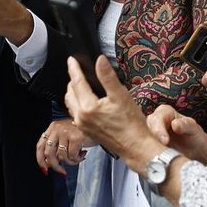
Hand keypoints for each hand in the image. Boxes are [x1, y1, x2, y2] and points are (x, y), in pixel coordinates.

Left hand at [36, 119, 94, 174]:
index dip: (40, 160)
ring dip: (71, 162)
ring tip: (78, 157)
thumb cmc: (81, 133)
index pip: (40, 146)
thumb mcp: (66, 138)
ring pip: (62, 157)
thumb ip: (56, 148)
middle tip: (62, 171)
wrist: (97, 125)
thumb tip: (49, 164)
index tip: (45, 169)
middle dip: (55, 166)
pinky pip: (72, 156)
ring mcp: (65, 132)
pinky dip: (77, 159)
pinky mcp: (75, 137)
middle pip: (48, 153)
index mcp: (52, 127)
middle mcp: (57, 128)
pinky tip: (83, 153)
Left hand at [64, 55, 159, 172]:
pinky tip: (84, 101)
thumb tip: (100, 60)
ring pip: (71, 104)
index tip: (71, 60)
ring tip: (78, 83)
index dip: (74, 69)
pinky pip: (75, 114)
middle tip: (76, 70)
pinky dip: (76, 103)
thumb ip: (108, 77)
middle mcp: (81, 118)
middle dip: (72, 80)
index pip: (77, 82)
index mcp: (88, 107)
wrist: (135, 146)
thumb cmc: (131, 124)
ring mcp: (83, 126)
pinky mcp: (86, 131)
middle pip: (70, 93)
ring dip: (73, 92)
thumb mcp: (121, 96)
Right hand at [147, 105, 206, 165]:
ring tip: (158, 157)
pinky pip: (143, 149)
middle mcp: (153, 121)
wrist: (194, 150)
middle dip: (151, 140)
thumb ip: (185, 125)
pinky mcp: (147, 145)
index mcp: (164, 112)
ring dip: (148, 149)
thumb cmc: (194, 136)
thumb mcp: (193, 129)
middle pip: (146, 129)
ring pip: (142, 140)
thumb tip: (174, 124)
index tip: (165, 141)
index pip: (157, 119)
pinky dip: (147, 155)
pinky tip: (155, 160)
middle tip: (159, 151)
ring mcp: (149, 134)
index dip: (159, 130)